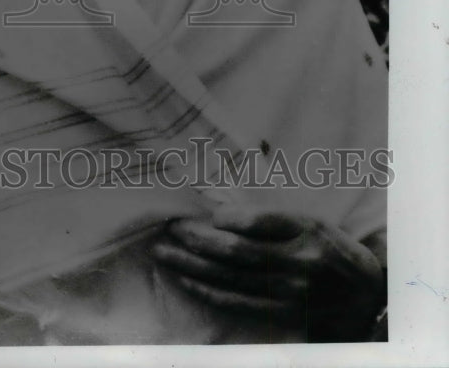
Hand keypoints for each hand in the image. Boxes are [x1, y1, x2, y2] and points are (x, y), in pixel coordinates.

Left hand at [152, 205, 384, 340]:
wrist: (366, 295)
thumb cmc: (331, 248)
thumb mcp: (309, 221)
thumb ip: (269, 219)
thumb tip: (220, 216)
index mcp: (305, 231)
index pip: (256, 222)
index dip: (224, 219)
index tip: (201, 214)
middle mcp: (297, 263)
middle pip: (235, 252)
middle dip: (195, 240)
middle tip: (168, 230)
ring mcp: (289, 293)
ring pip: (230, 278)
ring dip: (191, 266)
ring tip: (164, 254)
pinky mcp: (283, 315)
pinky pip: (237, 303)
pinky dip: (207, 291)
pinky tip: (187, 280)